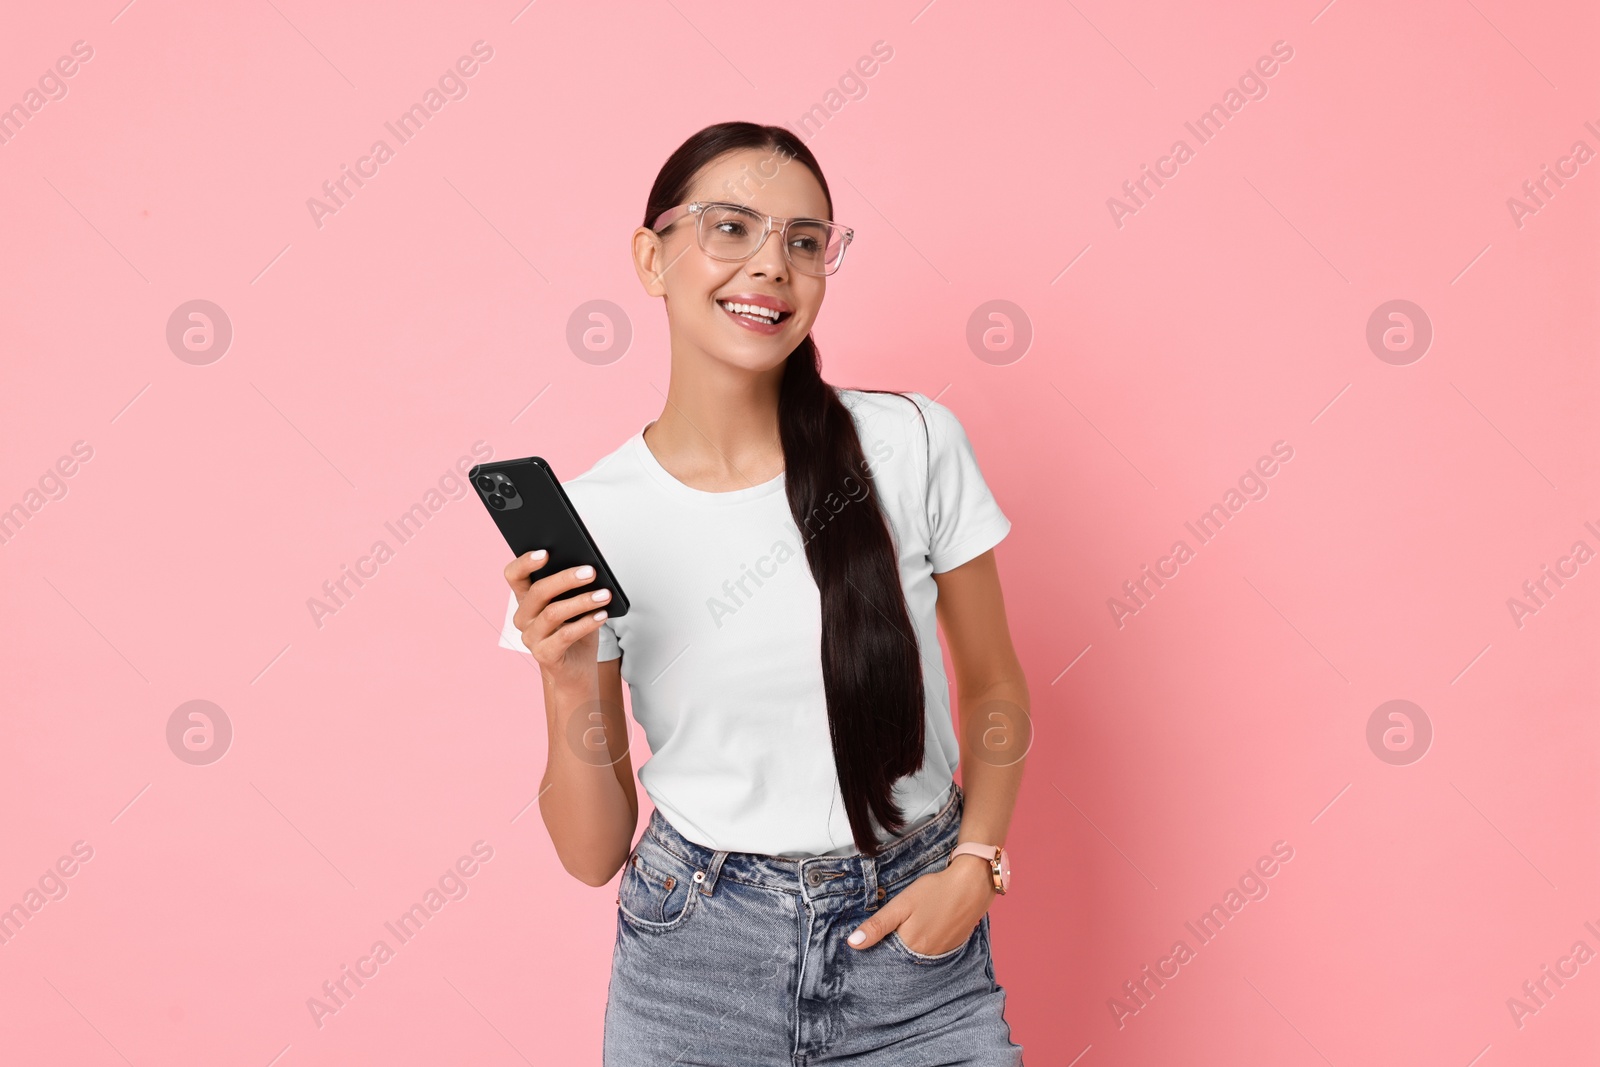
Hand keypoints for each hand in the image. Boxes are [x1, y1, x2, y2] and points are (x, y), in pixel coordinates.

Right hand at [502, 549, 611, 689]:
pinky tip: (602, 615)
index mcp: (526, 599)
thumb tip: (589, 569)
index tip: (545, 552)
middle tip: (591, 572)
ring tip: (604, 595)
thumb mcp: (575, 606)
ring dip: (582, 601)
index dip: (525, 562)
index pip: (514, 576)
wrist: (576, 670)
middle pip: (538, 591)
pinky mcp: (544, 655)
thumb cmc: (576, 632)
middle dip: (566, 579)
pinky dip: (586, 623)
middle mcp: (523, 617)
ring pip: (553, 613)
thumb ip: (575, 588)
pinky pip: (565, 636)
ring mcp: (531, 638)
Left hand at [845, 854, 993, 955]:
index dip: (878, 947)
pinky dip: (927, 942)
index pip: (887, 955)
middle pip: (903, 956)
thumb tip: (852, 944)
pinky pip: (934, 950)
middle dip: (894, 947)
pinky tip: (927, 927)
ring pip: (918, 953)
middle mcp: (927, 955)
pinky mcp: (954, 944)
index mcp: (911, 946)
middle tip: (894, 927)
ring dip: (911, 945)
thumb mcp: (901, 904)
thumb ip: (877, 925)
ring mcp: (942, 951)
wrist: (973, 884)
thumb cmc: (935, 890)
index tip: (873, 938)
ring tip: (911, 926)